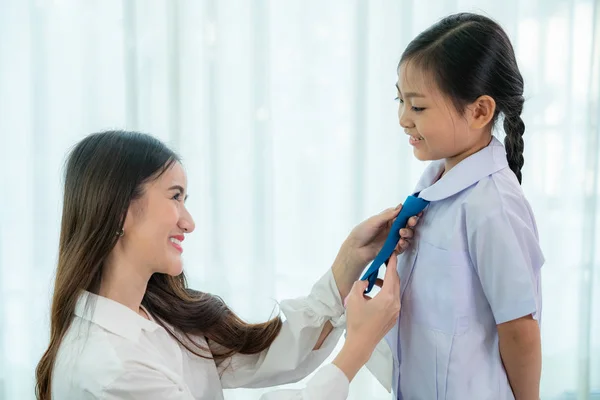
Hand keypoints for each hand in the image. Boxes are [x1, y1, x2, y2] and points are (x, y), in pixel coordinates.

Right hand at [332, 253, 400, 381]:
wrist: (361, 344)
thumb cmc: (356, 321)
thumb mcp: (354, 298)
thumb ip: (360, 284)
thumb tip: (366, 281)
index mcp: (388, 297)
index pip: (392, 274)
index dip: (392, 262)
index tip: (392, 252)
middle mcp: (395, 303)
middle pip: (395, 282)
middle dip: (390, 272)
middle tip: (383, 263)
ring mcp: (396, 312)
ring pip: (394, 292)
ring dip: (386, 284)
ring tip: (373, 282)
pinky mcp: (393, 318)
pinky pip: (392, 300)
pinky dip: (386, 294)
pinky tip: (374, 296)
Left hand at [345, 204, 418, 269]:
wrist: (356, 249)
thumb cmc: (362, 232)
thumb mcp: (374, 221)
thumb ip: (388, 215)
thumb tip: (401, 206)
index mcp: (388, 218)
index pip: (402, 214)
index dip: (411, 212)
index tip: (418, 211)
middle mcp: (393, 227)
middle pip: (408, 224)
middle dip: (412, 222)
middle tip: (411, 222)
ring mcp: (394, 238)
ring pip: (408, 234)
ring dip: (408, 233)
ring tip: (401, 234)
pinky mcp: (394, 248)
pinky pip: (404, 246)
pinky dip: (404, 244)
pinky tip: (400, 242)